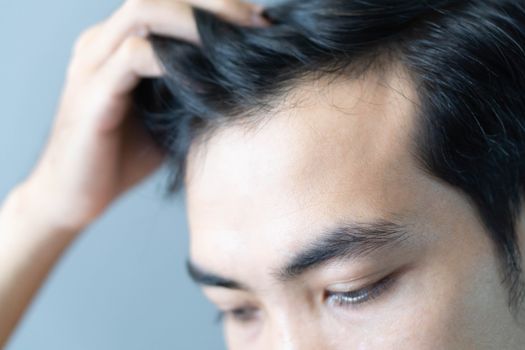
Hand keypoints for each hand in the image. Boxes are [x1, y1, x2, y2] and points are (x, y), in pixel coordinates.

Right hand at [18, 0, 267, 232]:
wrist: (75, 197)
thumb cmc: (123, 157)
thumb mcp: (166, 115)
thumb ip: (190, 88)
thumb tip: (240, 78)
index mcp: (120, 43)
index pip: (170, 1)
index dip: (216, 5)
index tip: (260, 21)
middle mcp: (103, 42)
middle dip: (214, 3)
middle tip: (258, 21)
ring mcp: (93, 63)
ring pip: (144, 12)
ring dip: (195, 21)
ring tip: (235, 40)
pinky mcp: (92, 93)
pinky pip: (134, 57)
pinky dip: (172, 61)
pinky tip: (204, 80)